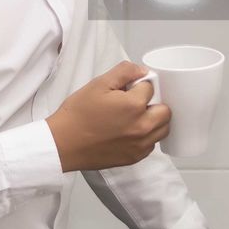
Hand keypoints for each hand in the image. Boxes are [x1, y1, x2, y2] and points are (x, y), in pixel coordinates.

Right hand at [46, 61, 170, 171]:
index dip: (139, 85)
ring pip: (163, 129)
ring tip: (136, 117)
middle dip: (154, 103)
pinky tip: (131, 131)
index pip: (151, 87)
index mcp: (134, 105)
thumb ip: (124, 72)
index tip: (127, 89)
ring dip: (155, 120)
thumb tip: (142, 71)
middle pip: (165, 110)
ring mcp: (140, 144)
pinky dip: (147, 136)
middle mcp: (142, 126)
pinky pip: (152, 144)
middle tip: (136, 103)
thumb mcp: (98, 84)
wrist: (63, 144)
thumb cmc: (78, 114)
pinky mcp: (135, 157)